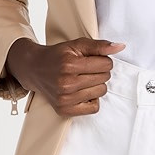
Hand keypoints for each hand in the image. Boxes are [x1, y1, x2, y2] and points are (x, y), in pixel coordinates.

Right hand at [5, 37, 125, 115]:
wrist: (34, 69)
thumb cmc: (58, 56)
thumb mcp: (77, 45)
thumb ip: (100, 45)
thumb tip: (120, 47)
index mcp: (70, 65)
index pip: (106, 64)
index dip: (104, 60)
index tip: (94, 59)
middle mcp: (66, 83)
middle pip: (104, 78)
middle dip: (100, 71)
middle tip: (86, 68)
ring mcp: (65, 99)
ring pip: (101, 92)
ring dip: (96, 84)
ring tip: (84, 79)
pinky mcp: (64, 110)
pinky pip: (94, 107)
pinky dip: (92, 99)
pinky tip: (82, 91)